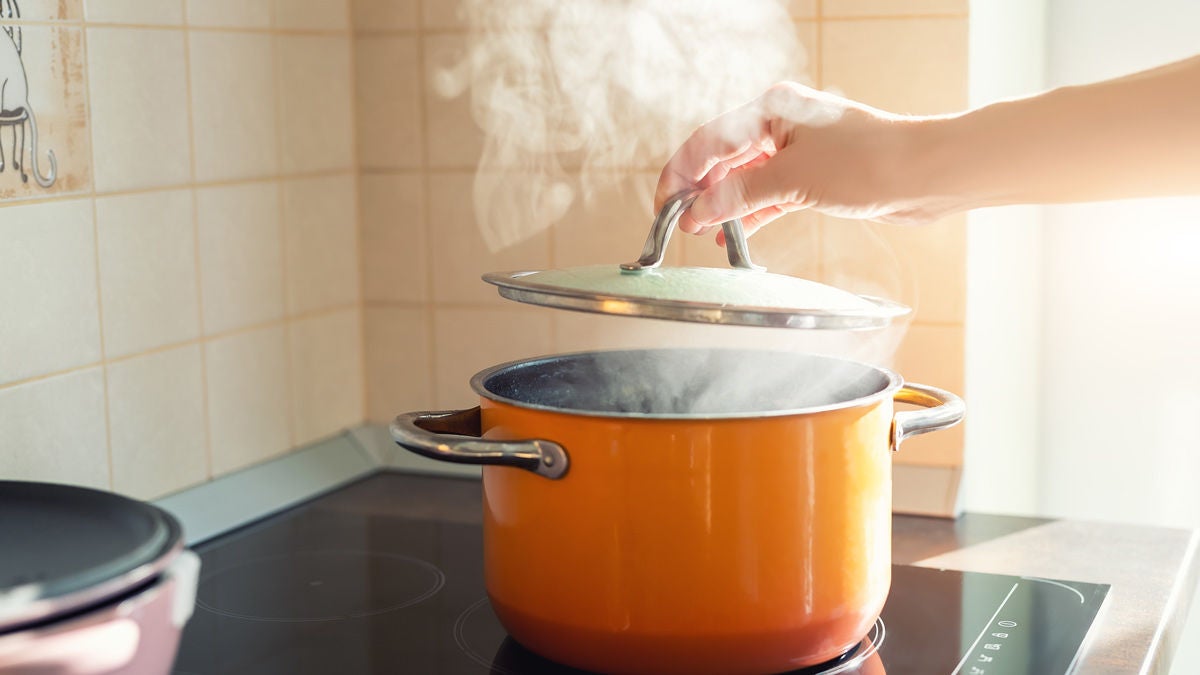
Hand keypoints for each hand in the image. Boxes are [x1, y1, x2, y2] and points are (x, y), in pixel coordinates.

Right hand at [654, 82, 945, 243]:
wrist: (924, 175)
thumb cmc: (869, 161)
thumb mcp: (793, 180)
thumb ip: (740, 195)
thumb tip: (698, 212)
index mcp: (771, 109)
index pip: (709, 142)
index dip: (682, 175)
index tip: (665, 206)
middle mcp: (780, 126)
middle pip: (723, 159)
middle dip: (698, 191)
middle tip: (677, 223)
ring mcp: (796, 152)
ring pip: (744, 179)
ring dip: (722, 205)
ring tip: (699, 232)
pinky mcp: (811, 178)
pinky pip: (767, 195)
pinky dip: (748, 213)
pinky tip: (730, 233)